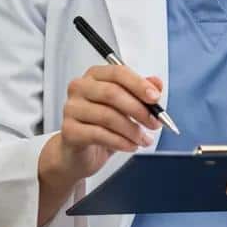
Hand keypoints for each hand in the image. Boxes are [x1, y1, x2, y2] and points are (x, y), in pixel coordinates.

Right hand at [45, 65, 162, 183]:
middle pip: (112, 93)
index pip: (118, 72)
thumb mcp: (127, 107)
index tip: (155, 98)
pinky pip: (98, 134)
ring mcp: (71, 108)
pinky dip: (120, 142)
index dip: (139, 84)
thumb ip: (141, 93)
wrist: (81, 153)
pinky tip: (130, 146)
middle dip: (139, 110)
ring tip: (144, 139)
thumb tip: (157, 83)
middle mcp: (80, 87)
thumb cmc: (103, 125)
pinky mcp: (68, 130)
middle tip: (155, 123)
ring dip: (132, 130)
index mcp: (95, 75)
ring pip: (107, 116)